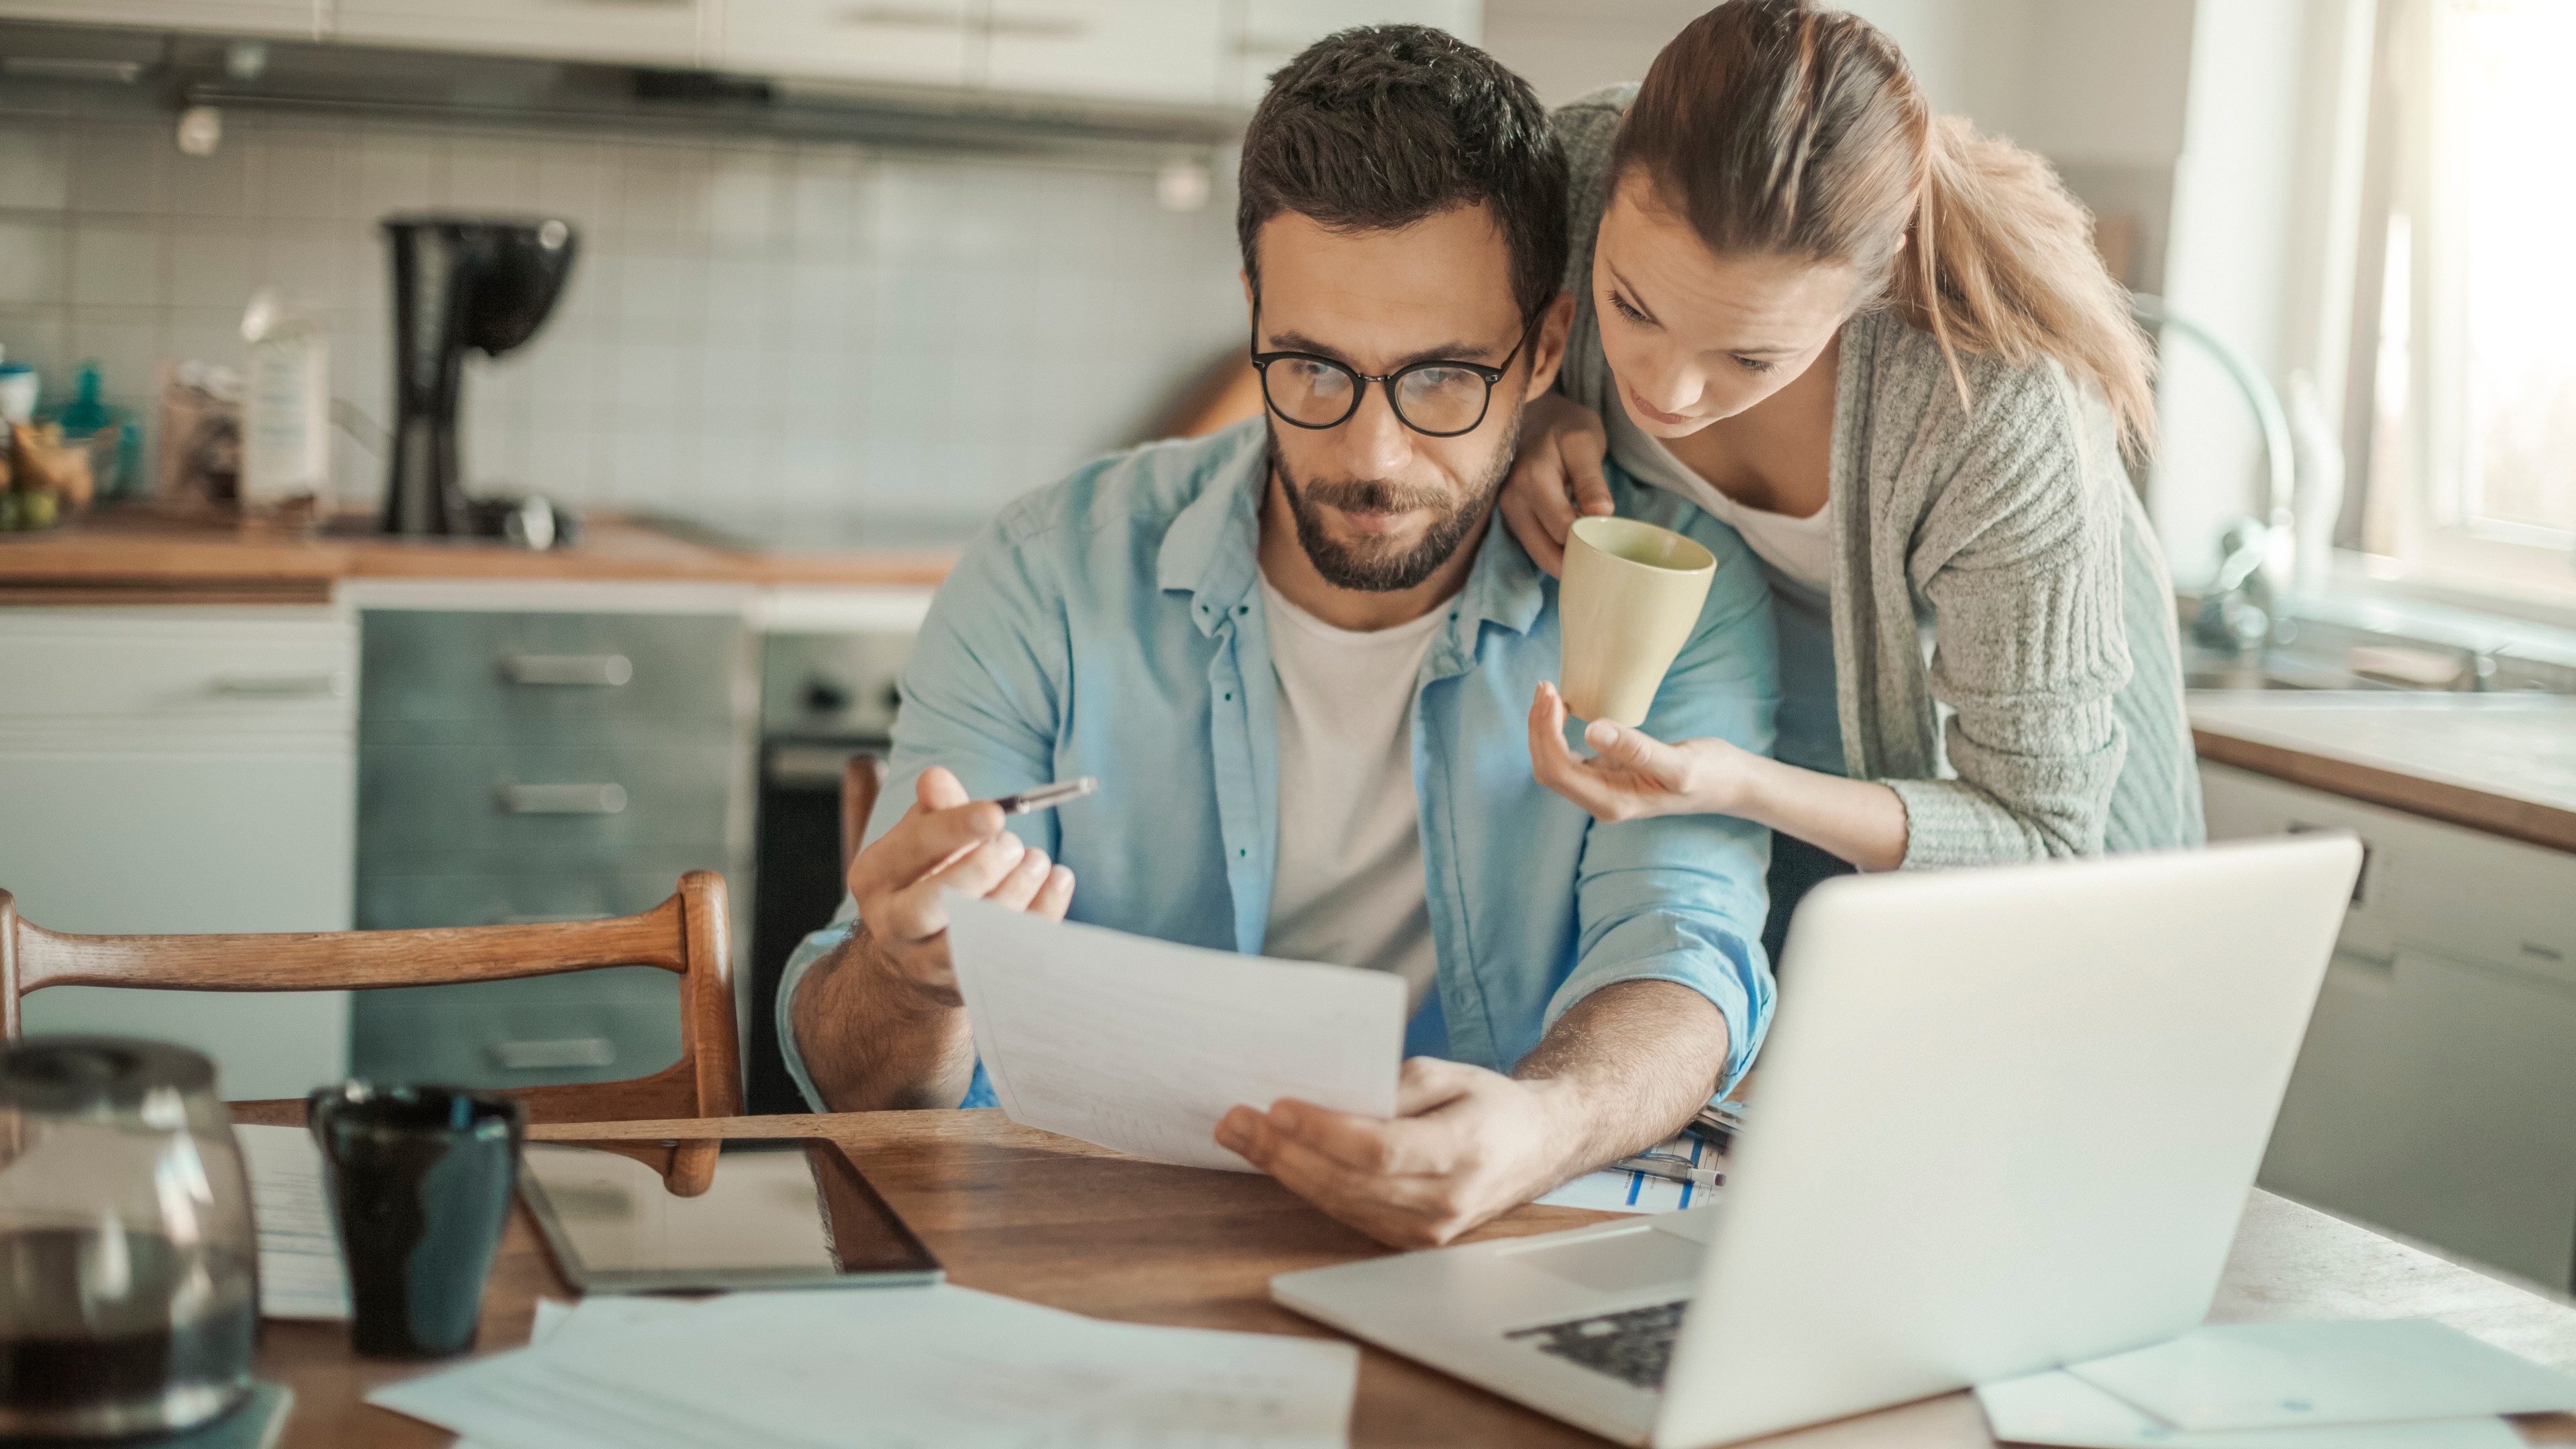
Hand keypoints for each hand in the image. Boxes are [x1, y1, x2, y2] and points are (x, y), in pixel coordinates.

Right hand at [846, 767, 1074, 1007]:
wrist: (915, 958)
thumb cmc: (927, 879)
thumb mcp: (921, 840)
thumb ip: (935, 809)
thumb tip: (936, 779)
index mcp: (874, 877)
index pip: (913, 848)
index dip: (955, 828)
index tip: (997, 813)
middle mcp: (892, 925)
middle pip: (934, 902)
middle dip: (982, 869)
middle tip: (1015, 844)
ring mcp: (925, 963)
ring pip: (972, 936)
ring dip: (1016, 893)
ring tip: (1038, 862)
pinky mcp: (963, 986)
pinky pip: (1007, 956)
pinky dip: (1040, 918)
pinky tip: (1057, 882)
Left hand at [1215, 1058, 1579, 1247]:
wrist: (1535, 1147)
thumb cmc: (1488, 1104)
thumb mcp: (1449, 1074)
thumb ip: (1395, 1086)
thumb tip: (1331, 1096)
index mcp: (1463, 1151)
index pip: (1381, 1149)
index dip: (1325, 1132)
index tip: (1279, 1106)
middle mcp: (1446, 1201)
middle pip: (1350, 1181)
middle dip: (1284, 1151)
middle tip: (1235, 1121)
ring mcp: (1428, 1230)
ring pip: (1341, 1203)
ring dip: (1284, 1170)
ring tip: (1240, 1136)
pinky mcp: (1412, 1240)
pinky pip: (1349, 1213)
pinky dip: (1308, 1186)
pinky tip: (1277, 1161)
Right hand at [1497, 393, 1612, 576]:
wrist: (1536, 415)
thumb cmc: (1565, 426)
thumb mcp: (1585, 443)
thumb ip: (1591, 480)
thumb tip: (1601, 515)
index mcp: (1533, 481)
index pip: (1563, 530)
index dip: (1590, 539)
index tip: (1611, 534)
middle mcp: (1513, 500)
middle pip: (1546, 554)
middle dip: (1577, 560)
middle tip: (1605, 553)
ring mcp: (1508, 511)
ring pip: (1538, 555)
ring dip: (1566, 559)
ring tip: (1593, 548)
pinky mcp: (1511, 516)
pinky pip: (1535, 546)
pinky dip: (1556, 551)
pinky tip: (1576, 543)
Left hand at [1527, 681, 1752, 821]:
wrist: (1732, 784)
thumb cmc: (1711, 774)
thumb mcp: (1679, 763)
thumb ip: (1637, 750)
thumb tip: (1590, 730)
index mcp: (1611, 802)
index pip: (1557, 769)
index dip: (1546, 733)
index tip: (1552, 695)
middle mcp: (1601, 800)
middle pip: (1548, 768)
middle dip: (1539, 727)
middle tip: (1545, 686)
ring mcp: (1603, 789)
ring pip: (1554, 762)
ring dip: (1544, 728)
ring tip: (1549, 692)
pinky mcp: (1609, 774)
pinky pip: (1569, 756)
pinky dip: (1557, 731)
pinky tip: (1563, 708)